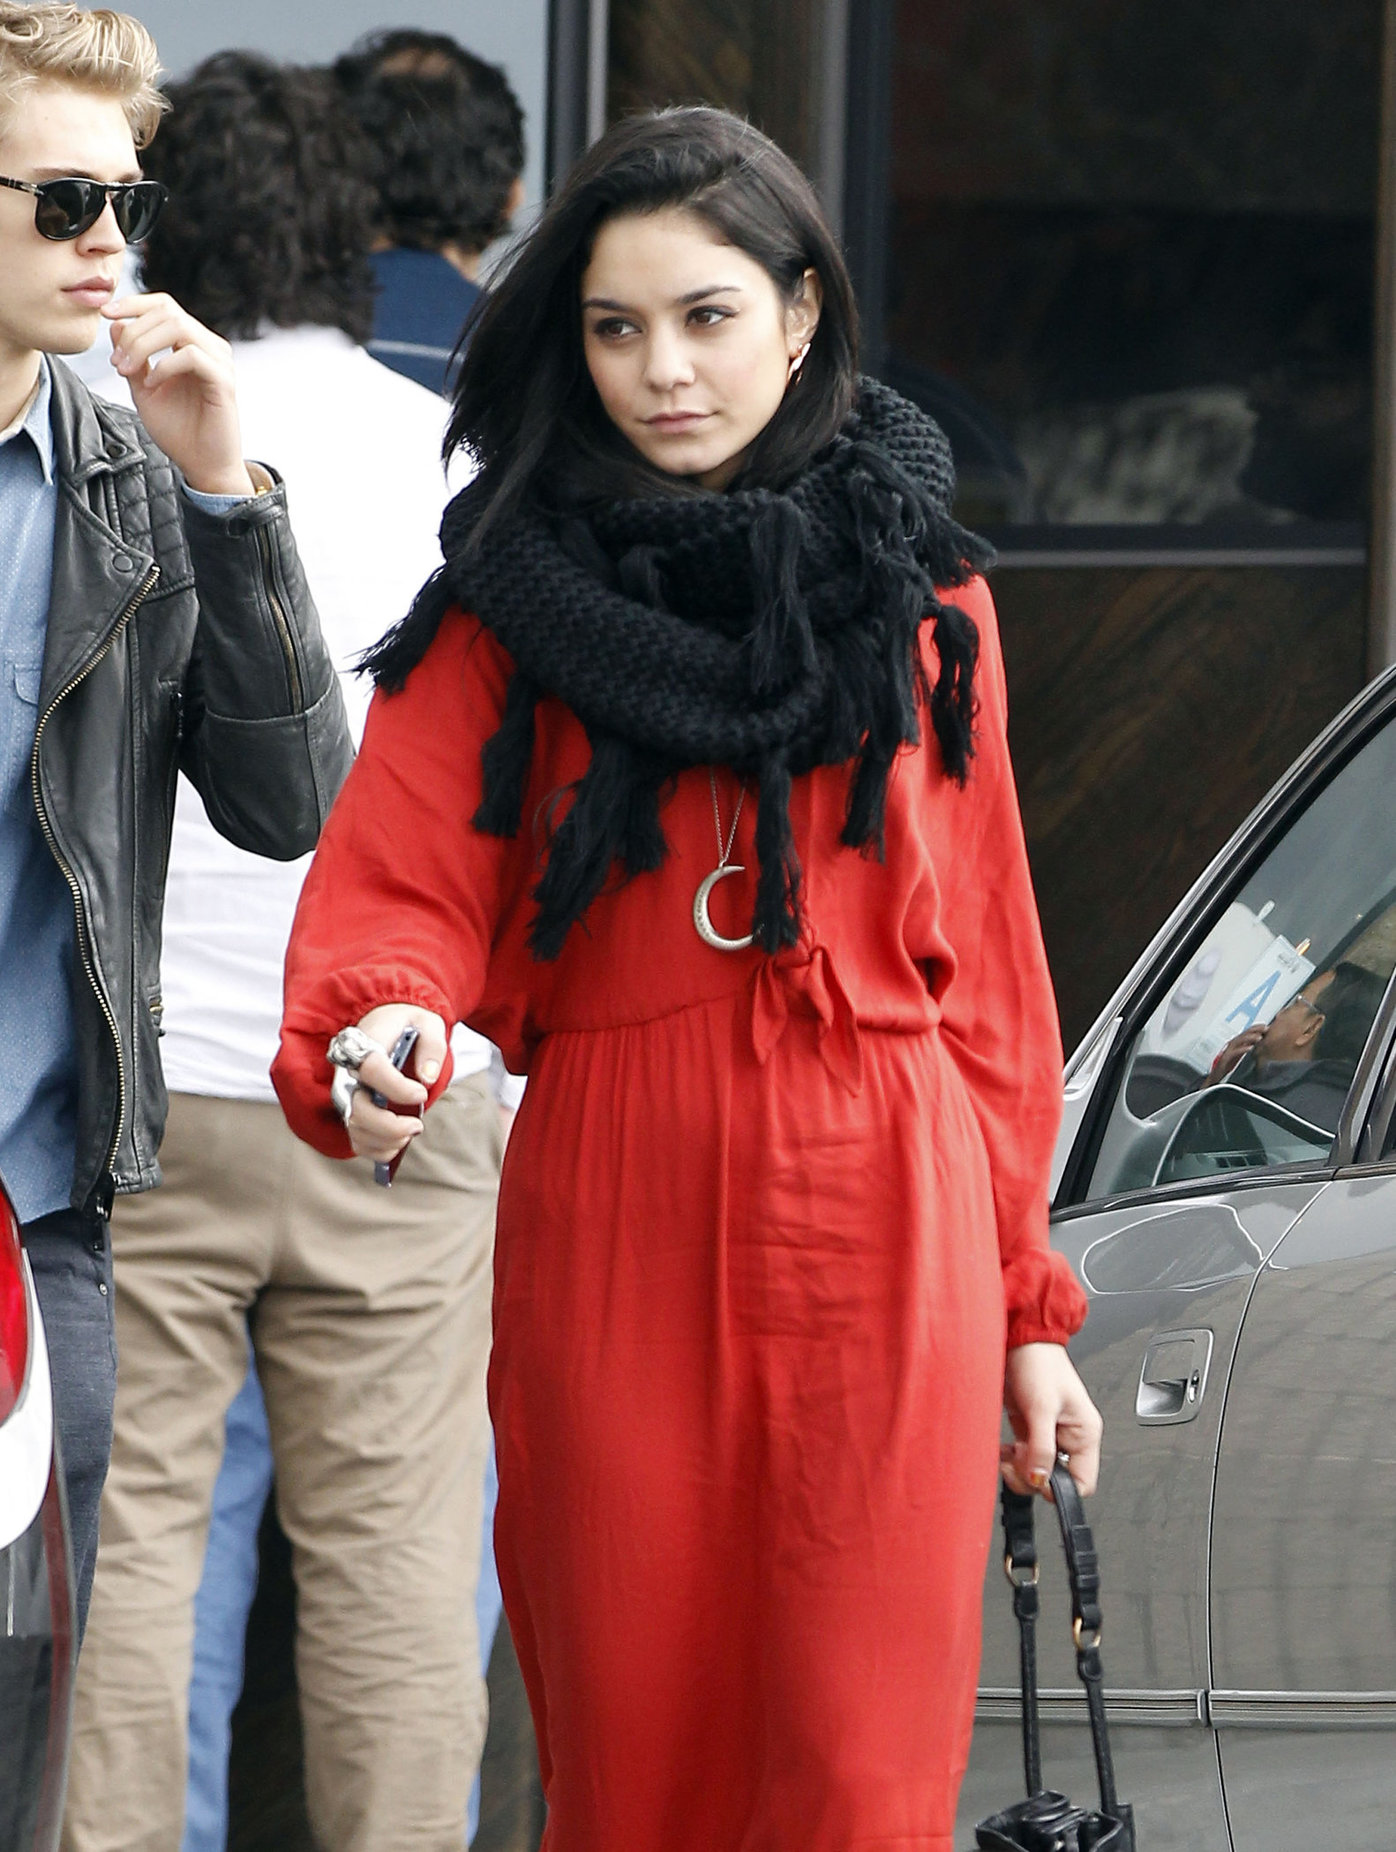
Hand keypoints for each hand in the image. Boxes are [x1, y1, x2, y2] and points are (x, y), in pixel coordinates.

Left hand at [101, 293, 253, 494]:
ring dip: (144, 344)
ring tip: (127, 370)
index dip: (134, 304)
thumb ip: (132, 358)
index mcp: (192, 344)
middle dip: (134, 331)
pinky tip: (152, 383)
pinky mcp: (224, 380)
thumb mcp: (143, 390)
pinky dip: (164, 366)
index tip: (106, 314)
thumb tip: (115, 324)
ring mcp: (219, 361)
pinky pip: (191, 355)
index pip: (164, 306)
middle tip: (116, 361)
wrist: (202, 465)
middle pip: (168, 312)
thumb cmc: (179, 431)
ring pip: (178, 327)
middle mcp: (209, 346)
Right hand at [340, 1005, 448, 1164]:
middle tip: (417, 1126)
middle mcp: (349, 1072)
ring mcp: (347, 1094)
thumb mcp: (428, 1023)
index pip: (372, 1070)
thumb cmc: (408, 1025)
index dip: (397, 1088)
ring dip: (386, 1140)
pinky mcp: (351, 1111)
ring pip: (355, 1127)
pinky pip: (357, 1139)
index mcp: (365, 1044)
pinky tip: (398, 1143)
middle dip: (389, 1126)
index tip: (421, 1093)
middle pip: (356, 1107)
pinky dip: (377, 1150)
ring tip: (411, 1131)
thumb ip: (432, 1046)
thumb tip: (428, 1077)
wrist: (387, 1024)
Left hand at [1001, 1342, 1102, 1497]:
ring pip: (1036, 1471)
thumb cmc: (1039, 1362)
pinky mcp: (1030, 1430)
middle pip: (1056, 1480)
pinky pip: (1023, 1458)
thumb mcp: (1041, 1406)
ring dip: (1019, 1467)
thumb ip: (1041, 1445)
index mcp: (1085, 1433)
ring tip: (1009, 1452)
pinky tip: (1005, 1448)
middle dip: (1033, 1475)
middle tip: (1017, 1459)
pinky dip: (1011, 1459)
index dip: (1060, 1488)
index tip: (1037, 1477)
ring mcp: (1049, 1435)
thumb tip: (1040, 1478)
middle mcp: (1069, 1437)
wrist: (1019, 1340)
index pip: (1083, 1482)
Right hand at [1207, 1026, 1264, 1082]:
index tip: (1265, 1026)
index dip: (1255, 1028)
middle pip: (1243, 1034)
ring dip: (1250, 1038)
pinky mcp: (1225, 1058)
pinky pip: (1234, 1052)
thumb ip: (1245, 1047)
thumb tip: (1257, 1043)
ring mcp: (1228, 1051)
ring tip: (1259, 1037)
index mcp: (1236, 1044)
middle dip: (1254, 1030)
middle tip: (1265, 1029)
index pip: (1246, 1033)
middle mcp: (1231, 1045)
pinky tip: (1250, 1048)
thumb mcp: (1239, 1055)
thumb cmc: (1227, 1065)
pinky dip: (1242, 1049)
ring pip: (1239, 1041)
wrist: (1216, 1076)